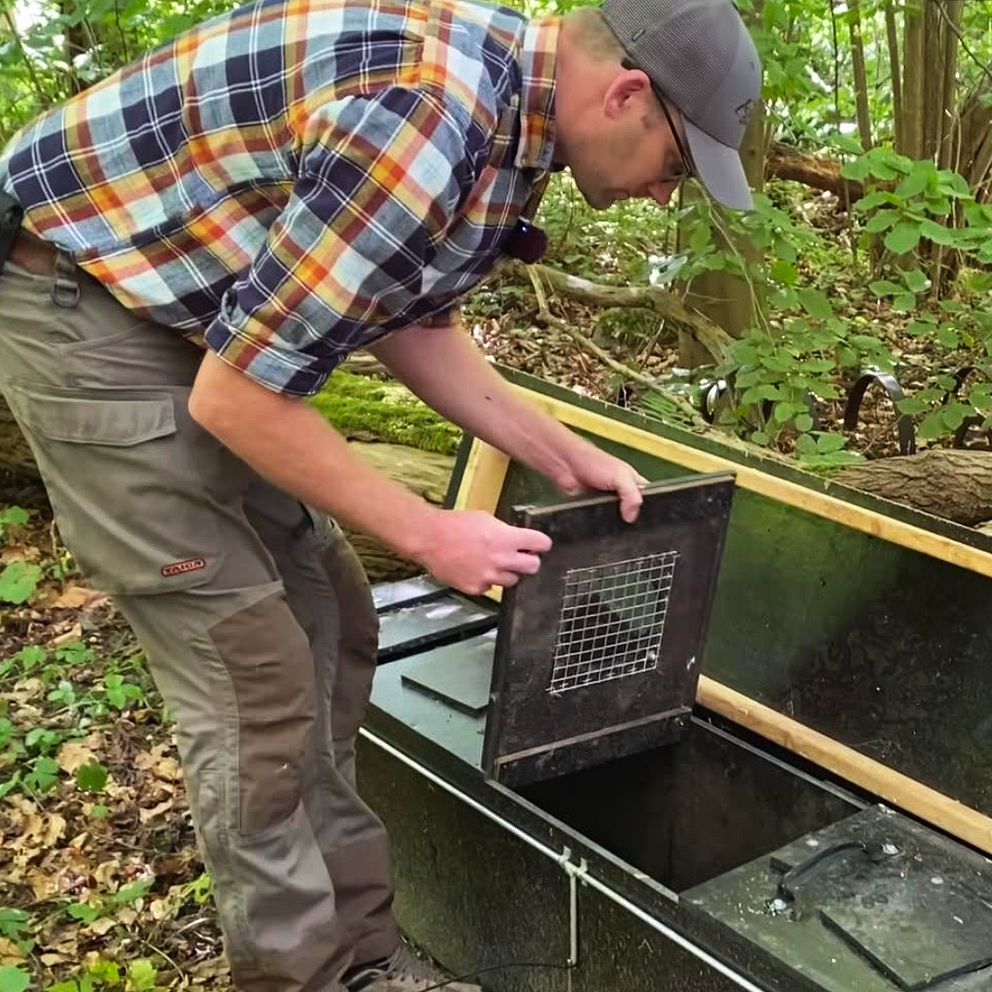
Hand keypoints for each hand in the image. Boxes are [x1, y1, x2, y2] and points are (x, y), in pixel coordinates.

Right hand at [416, 509, 552, 594]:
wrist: (429, 539)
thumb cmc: (455, 524)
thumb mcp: (486, 519)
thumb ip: (505, 531)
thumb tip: (517, 539)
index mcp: (506, 538)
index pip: (541, 544)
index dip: (541, 543)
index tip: (539, 545)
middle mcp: (501, 559)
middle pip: (533, 566)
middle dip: (530, 560)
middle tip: (521, 556)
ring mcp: (489, 576)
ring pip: (513, 580)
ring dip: (508, 572)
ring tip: (493, 562)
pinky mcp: (476, 588)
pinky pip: (491, 587)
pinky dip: (487, 580)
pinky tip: (476, 569)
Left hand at [556, 442, 648, 522]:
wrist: (566, 464)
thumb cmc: (592, 461)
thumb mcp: (620, 475)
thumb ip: (631, 495)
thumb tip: (632, 516)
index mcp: (634, 482)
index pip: (649, 499)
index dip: (651, 509)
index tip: (648, 521)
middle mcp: (622, 492)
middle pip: (633, 512)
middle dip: (631, 519)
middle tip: (628, 525)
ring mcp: (608, 501)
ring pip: (617, 518)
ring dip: (614, 522)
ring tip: (613, 525)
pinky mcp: (594, 508)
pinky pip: (601, 520)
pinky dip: (600, 522)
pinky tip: (600, 523)